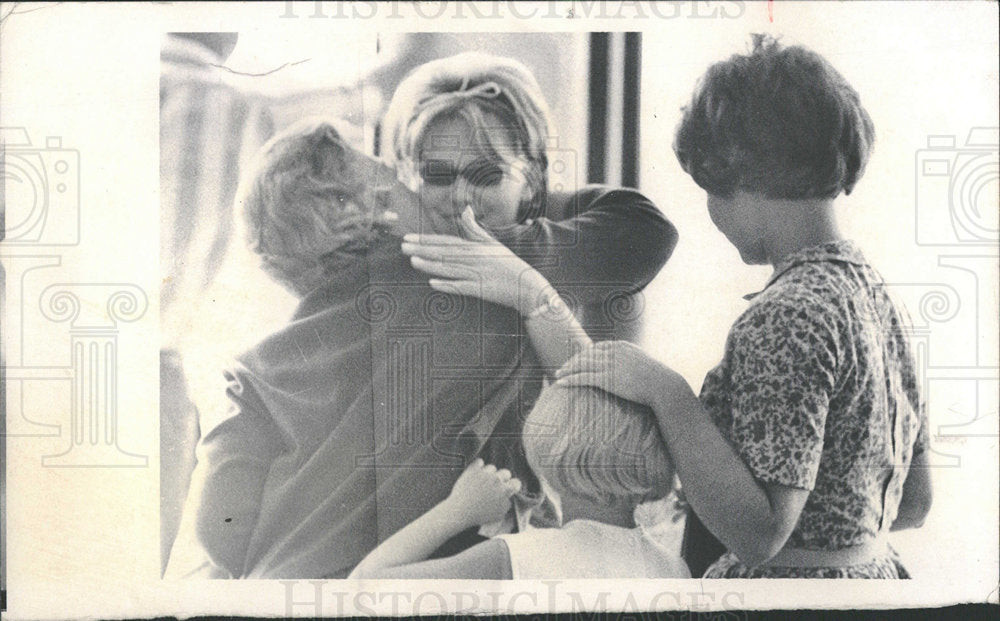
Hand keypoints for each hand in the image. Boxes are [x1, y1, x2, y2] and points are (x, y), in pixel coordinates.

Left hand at [400, 206, 551, 314]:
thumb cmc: (508, 264)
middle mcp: (475, 258)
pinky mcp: (482, 290)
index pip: (446, 241)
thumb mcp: (492, 243)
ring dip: (431, 265)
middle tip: (403, 247)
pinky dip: (448, 285)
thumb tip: (465, 210)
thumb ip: (475, 228)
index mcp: (475, 247)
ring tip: (413, 261)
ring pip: (450, 268)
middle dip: (423, 250)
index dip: (426, 239)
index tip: (409, 238)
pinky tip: (433, 284)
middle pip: (444, 253)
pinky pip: (462, 287)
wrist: (527, 286)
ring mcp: (478, 274)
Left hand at [444, 458, 522, 528]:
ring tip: (483, 482)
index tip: (509, 488)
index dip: (513, 486)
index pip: (516, 482)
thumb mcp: (499, 515)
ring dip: (489, 474)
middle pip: (505, 472)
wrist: (460, 511)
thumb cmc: (479, 515)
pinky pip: (479, 462)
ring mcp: (485, 473)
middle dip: (502, 478)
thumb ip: (506, 504)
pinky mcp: (473, 470)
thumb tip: (508, 497)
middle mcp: (497, 479)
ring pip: (492, 468)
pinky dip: (478, 466)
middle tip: (495, 485)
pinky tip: (477, 473)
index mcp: (505, 490)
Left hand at [553, 340, 679, 406]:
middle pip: (585, 355)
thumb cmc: (656, 378)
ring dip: (567, 369)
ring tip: (556, 374)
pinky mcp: (608, 378)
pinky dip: (570, 379)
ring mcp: (610, 364)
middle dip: (571, 361)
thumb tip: (624, 366)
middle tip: (561, 368)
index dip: (582, 354)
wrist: (663, 386)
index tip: (574, 360)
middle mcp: (613, 352)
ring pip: (581, 365)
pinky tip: (560, 382)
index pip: (595, 348)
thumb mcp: (641, 363)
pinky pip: (583, 377)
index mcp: (620, 346)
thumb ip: (629, 360)